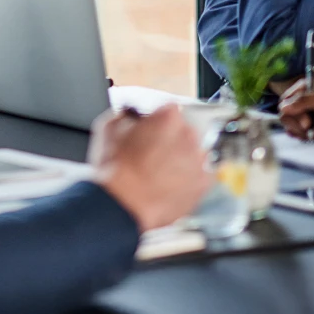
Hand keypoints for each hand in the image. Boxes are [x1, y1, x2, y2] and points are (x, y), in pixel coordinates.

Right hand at [90, 104, 211, 234]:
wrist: (124, 204)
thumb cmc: (116, 170)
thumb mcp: (110, 128)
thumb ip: (128, 116)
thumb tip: (132, 117)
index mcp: (168, 117)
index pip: (169, 110)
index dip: (157, 120)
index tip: (152, 129)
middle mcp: (189, 135)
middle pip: (184, 130)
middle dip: (170, 139)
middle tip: (153, 153)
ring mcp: (199, 160)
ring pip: (193, 153)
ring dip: (181, 158)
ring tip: (160, 171)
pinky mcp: (203, 184)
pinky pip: (199, 175)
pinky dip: (188, 178)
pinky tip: (170, 184)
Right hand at [279, 86, 313, 139]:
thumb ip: (303, 101)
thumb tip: (283, 108)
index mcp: (305, 91)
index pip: (286, 99)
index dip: (290, 108)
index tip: (305, 117)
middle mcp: (303, 105)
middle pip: (284, 113)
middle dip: (295, 121)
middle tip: (308, 125)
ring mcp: (306, 118)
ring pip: (288, 125)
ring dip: (298, 130)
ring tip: (312, 132)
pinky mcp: (309, 132)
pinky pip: (296, 135)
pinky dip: (301, 137)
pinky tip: (311, 136)